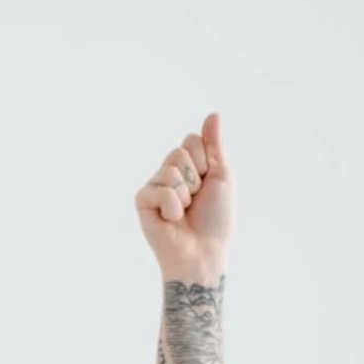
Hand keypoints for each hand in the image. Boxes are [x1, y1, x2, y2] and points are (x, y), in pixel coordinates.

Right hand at [135, 113, 233, 279]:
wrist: (203, 250)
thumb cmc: (215, 219)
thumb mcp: (221, 176)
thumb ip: (214, 145)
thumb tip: (213, 114)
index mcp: (188, 165)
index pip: (191, 140)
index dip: (205, 160)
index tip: (208, 182)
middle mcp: (168, 173)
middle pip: (179, 151)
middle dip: (195, 177)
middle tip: (196, 200)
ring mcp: (154, 186)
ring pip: (170, 170)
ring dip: (186, 194)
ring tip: (184, 212)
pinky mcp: (142, 201)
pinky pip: (159, 189)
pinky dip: (172, 206)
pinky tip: (171, 220)